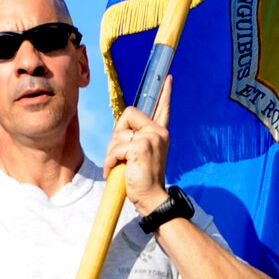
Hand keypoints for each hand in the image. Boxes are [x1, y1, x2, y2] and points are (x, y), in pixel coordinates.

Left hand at [103, 75, 172, 217]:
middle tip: (121, 156)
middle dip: (117, 135)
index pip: (163, 109)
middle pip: (128, 115)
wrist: (152, 199)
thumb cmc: (143, 180)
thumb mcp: (141, 155)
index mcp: (161, 133)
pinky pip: (115, 148)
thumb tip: (122, 130)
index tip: (168, 78)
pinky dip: (110, 161)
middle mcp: (159, 132)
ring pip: (118, 133)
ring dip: (112, 152)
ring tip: (120, 167)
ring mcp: (151, 138)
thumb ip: (136, 139)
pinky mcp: (141, 147)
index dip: (165, 94)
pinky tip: (116, 171)